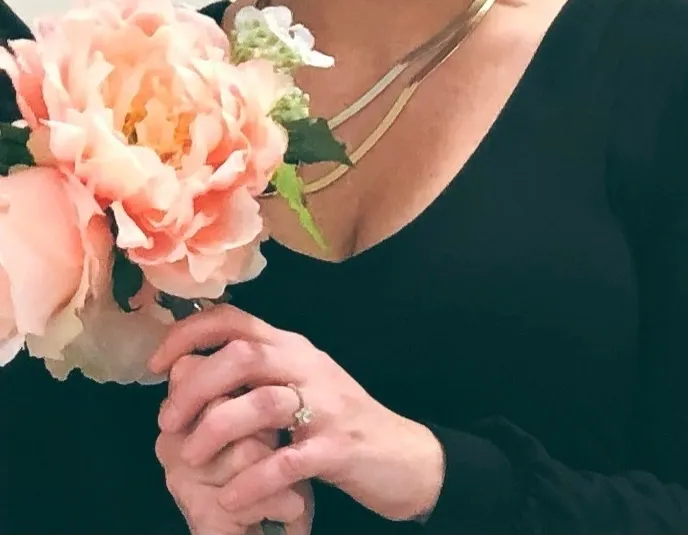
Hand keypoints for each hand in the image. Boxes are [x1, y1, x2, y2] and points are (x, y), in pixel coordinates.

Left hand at [150, 305, 445, 524]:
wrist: (400, 454)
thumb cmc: (336, 422)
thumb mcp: (296, 386)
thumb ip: (253, 375)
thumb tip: (184, 373)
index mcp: (292, 349)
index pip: (235, 319)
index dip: (188, 335)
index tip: (157, 365)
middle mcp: (308, 367)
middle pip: (243, 355)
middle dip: (195, 386)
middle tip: (168, 422)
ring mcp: (327, 406)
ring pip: (263, 402)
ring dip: (216, 431)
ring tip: (191, 459)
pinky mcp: (338, 447)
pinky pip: (286, 460)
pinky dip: (251, 481)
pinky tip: (231, 498)